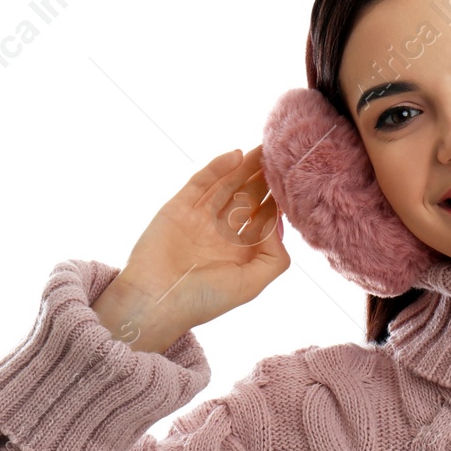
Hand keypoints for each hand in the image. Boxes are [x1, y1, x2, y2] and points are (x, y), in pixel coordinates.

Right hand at [98, 145, 287, 350]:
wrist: (154, 301)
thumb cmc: (203, 300)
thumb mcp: (251, 285)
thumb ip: (274, 257)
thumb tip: (277, 223)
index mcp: (239, 252)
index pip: (263, 218)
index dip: (278, 200)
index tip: (295, 182)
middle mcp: (221, 233)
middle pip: (248, 197)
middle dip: (264, 178)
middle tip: (282, 155)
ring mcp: (199, 218)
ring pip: (227, 185)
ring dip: (246, 167)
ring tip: (265, 148)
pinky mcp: (178, 207)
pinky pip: (201, 183)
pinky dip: (218, 168)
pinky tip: (237, 155)